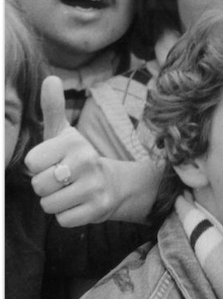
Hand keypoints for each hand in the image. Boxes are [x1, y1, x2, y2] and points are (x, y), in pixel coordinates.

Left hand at [25, 77, 150, 225]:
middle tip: (60, 181)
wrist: (113, 185)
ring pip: (49, 205)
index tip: (53, 163)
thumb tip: (50, 78)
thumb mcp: (64, 133)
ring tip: (68, 193)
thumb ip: (52, 107)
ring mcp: (94, 187)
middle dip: (44, 187)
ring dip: (54, 202)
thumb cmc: (77, 157)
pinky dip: (66, 216)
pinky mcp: (98, 210)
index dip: (38, 166)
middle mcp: (86, 162)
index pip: (32, 163)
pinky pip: (63, 219)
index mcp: (74, 142)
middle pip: (39, 185)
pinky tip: (77, 205)